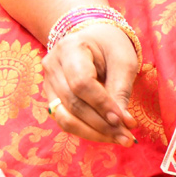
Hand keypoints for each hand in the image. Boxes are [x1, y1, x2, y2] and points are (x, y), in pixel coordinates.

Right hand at [42, 22, 138, 145]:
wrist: (93, 37)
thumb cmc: (111, 45)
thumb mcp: (124, 60)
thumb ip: (121, 89)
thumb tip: (122, 122)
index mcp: (70, 48)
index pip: (81, 83)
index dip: (102, 104)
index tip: (124, 120)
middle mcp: (52, 66)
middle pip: (73, 103)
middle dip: (102, 124)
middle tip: (127, 137)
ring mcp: (47, 83)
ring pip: (65, 117)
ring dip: (94, 132)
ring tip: (120, 139)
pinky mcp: (51, 97)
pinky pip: (64, 120)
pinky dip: (86, 130)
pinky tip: (106, 135)